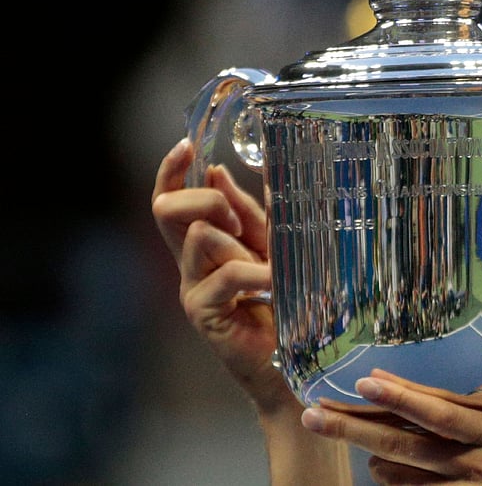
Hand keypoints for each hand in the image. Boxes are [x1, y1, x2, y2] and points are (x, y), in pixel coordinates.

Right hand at [150, 138, 290, 410]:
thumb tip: (220, 173)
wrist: (292, 358)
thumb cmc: (284, 301)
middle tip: (240, 222)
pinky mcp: (203, 312)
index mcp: (202, 243)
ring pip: (200, 237)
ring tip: (269, 265)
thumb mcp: (271, 246)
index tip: (185, 145)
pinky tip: (274, 282)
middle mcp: (188, 262)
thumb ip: (251, 213)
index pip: (170, 199)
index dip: (170, 171)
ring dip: (239, 242)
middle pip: (167, 210)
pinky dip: (255, 272)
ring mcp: (191, 288)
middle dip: (205, 201)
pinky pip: (227, 275)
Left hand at [300, 366, 481, 484]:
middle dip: (358, 427)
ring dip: (370, 456)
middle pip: (408, 444)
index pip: (446, 415)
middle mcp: (478, 467)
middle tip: (315, 412)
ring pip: (403, 476)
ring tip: (332, 427)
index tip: (368, 381)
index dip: (405, 399)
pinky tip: (377, 475)